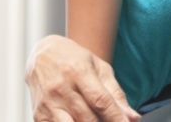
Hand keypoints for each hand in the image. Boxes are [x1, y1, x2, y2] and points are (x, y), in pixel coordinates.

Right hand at [25, 34, 140, 121]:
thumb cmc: (75, 60)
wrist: (42, 55)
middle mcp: (61, 88)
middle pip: (87, 118)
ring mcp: (47, 104)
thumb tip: (133, 118)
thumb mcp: (100, 68)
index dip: (115, 117)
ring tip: (99, 121)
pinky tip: (79, 120)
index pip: (100, 100)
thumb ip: (116, 94)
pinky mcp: (38, 115)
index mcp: (79, 72)